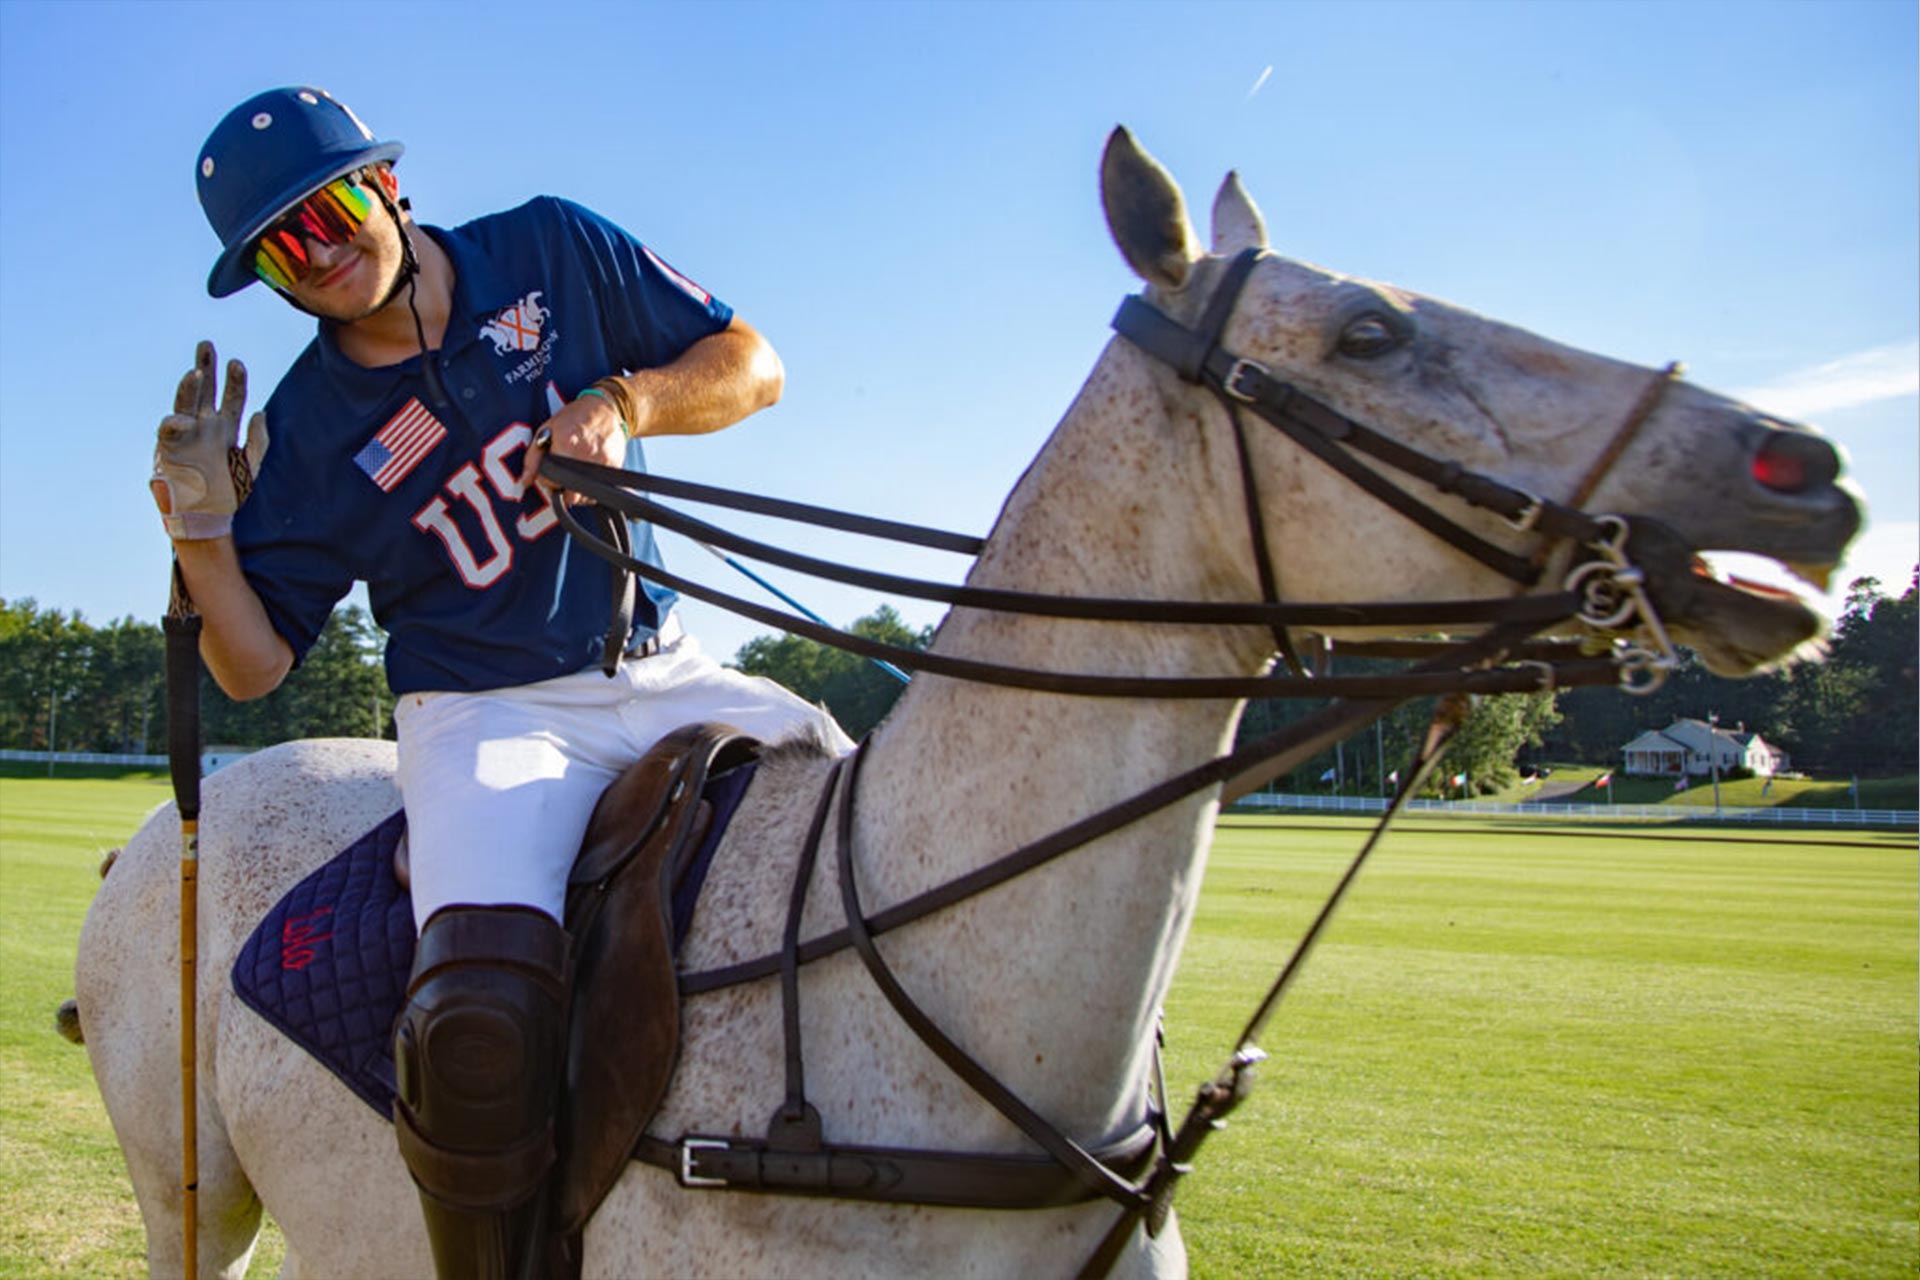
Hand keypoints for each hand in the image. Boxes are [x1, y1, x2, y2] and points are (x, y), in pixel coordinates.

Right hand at [151, 341, 268, 539]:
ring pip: (185, 405)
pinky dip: (175, 423)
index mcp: (224, 429)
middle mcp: (203, 427)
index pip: (231, 398)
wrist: (207, 517)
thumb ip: (258, 441)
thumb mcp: (250, 465)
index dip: (234, 381)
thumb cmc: (227, 492)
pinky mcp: (169, 450)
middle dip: (205, 368)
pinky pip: (169, 431)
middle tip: (206, 344)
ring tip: (196, 372)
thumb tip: (261, 412)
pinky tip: (184, 420)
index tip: (238, 362)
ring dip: (189, 388)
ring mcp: (185, 436)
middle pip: (204, 392)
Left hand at [520, 392, 626, 500]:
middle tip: (562, 473)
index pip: (549, 480)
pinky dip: (591, 490)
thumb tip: (526, 480)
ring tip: (575, 474)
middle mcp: (585, 456)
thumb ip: (534, 457)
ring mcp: (602, 463)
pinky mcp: (614, 468)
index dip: (545, 478)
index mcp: (566, 444)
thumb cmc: (575, 416)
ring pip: (584, 497)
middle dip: (562, 488)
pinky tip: (587, 475)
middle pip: (568, 495)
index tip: (549, 469)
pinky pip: (599, 492)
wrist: (606, 408)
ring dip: (576, 491)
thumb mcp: (548, 429)